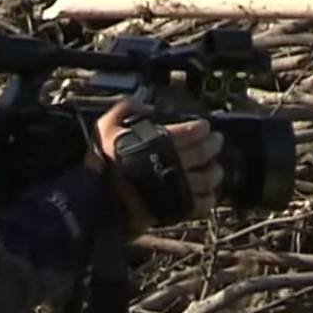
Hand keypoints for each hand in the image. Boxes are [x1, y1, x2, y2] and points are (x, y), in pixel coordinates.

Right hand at [83, 98, 224, 234]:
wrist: (97, 203)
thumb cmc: (101, 165)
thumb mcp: (105, 128)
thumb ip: (124, 110)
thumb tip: (143, 103)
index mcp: (161, 143)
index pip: (192, 131)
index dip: (201, 128)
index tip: (204, 126)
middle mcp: (174, 164)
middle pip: (204, 152)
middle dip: (213, 144)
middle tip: (216, 140)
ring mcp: (178, 188)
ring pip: (208, 178)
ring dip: (215, 171)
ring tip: (215, 168)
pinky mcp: (177, 209)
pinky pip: (202, 204)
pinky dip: (209, 198)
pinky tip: (207, 194)